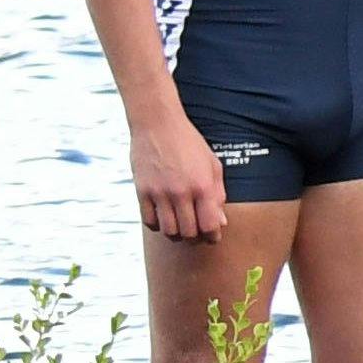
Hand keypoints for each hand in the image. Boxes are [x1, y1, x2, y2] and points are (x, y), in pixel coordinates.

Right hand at [132, 112, 229, 246]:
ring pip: (168, 231)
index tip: (213, 237)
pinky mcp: (141, 191)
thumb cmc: (189, 143)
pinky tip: (164, 217)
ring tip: (181, 225)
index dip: (213, 236)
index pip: (210, 225)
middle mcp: (181, 192)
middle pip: (189, 232)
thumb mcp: (213, 165)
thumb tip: (221, 221)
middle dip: (195, 237)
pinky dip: (157, 225)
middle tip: (196, 233)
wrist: (158, 124)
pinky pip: (149, 221)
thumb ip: (218, 194)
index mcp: (203, 186)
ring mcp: (159, 193)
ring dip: (176, 233)